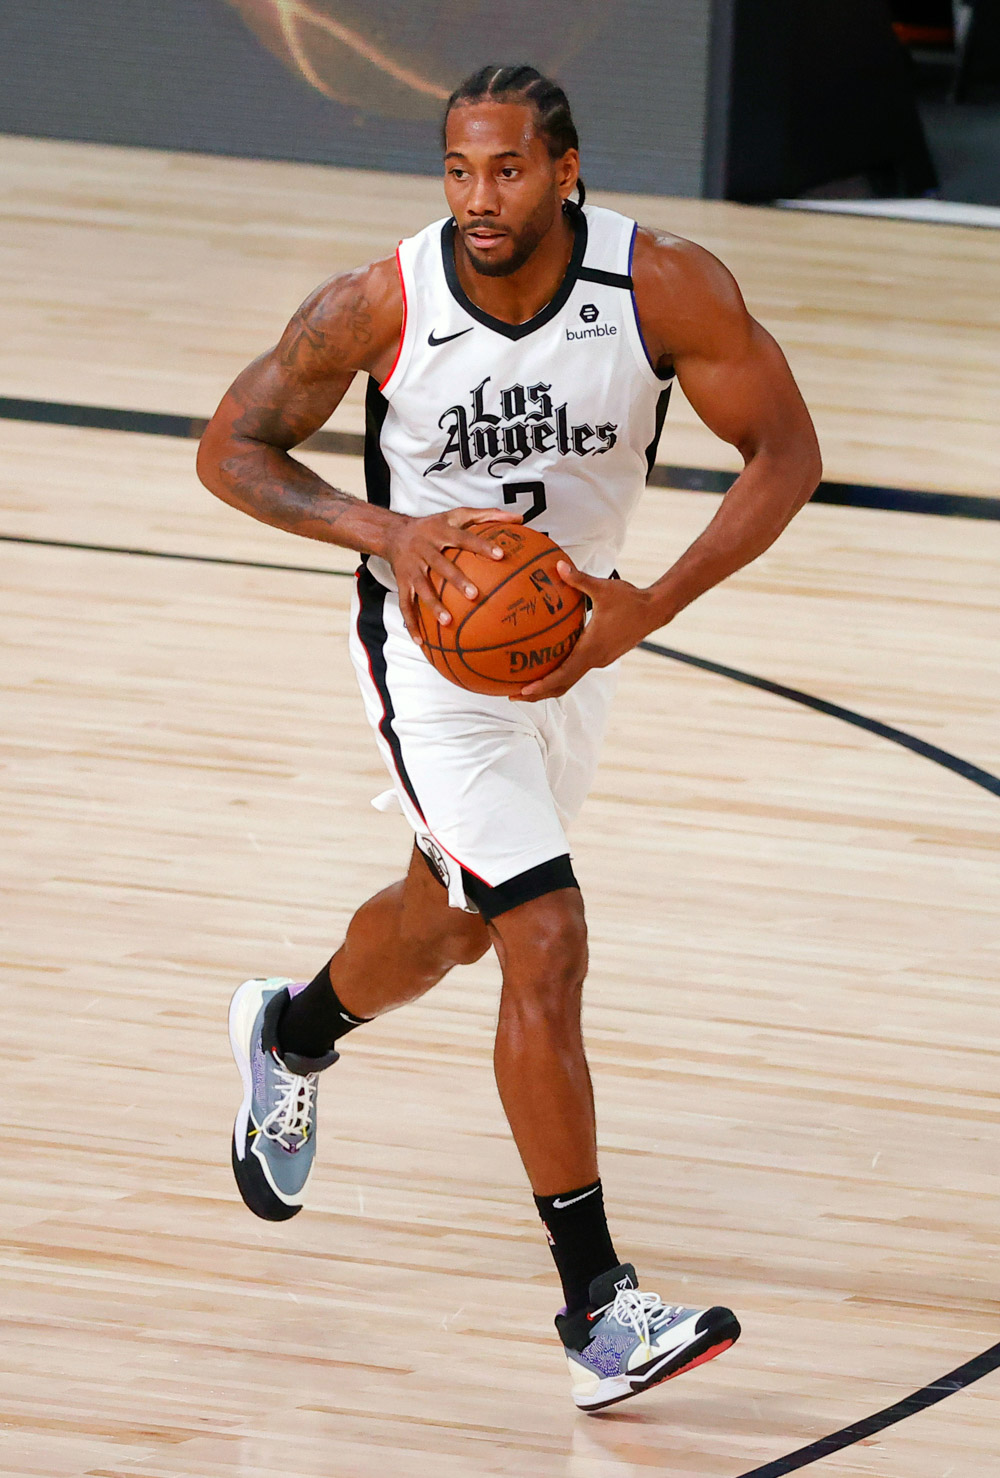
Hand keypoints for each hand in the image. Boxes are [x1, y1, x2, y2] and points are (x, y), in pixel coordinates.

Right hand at [384, 507, 520, 641]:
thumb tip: (519, 518)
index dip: (481, 546)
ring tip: (448, 621)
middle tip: (475, 595)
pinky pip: (405, 605)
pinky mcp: (402, 582)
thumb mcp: (457, 515)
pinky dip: (412, 623)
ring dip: (433, 605)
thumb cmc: (433, 526)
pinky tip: (421, 641)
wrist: (394, 533)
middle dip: (456, 580)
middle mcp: (425, 549)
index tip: (500, 555)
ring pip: (422, 587)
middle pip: (441, 565)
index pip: (464, 538)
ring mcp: (412, 567)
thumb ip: (488, 516)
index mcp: (441, 532)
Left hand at [516, 561, 658, 701]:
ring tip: (525, 686)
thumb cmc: (630, 599)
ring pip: (570, 679)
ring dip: (548, 685)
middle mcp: (595, 659)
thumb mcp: (603, 588)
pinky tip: (547, 663)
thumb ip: (578, 579)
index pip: (562, 676)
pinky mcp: (602, 656)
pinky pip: (577, 669)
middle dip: (538, 693)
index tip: (522, 691)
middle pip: (562, 685)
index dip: (541, 686)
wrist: (655, 610)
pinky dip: (560, 674)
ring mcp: (600, 660)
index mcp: (591, 649)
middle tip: (513, 695)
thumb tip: (558, 565)